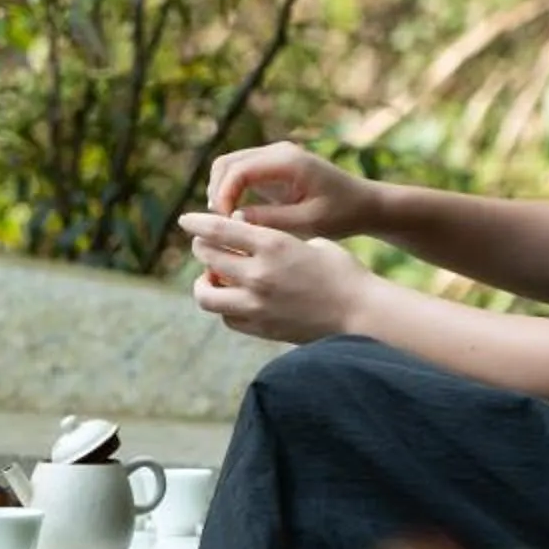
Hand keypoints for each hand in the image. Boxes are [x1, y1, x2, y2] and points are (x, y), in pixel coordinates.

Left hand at [181, 209, 374, 342]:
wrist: (362, 314)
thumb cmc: (344, 272)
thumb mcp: (312, 241)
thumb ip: (278, 241)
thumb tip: (252, 240)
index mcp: (273, 245)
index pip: (219, 228)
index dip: (197, 222)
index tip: (186, 219)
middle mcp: (259, 274)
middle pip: (208, 256)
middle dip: (202, 247)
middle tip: (204, 245)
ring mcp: (257, 305)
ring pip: (207, 294)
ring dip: (205, 283)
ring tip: (213, 278)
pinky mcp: (261, 328)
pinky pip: (227, 317)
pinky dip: (225, 306)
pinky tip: (234, 298)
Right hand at [205, 141, 375, 241]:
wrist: (364, 204)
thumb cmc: (342, 214)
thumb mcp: (308, 223)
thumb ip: (270, 220)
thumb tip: (234, 218)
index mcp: (288, 161)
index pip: (238, 170)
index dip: (223, 196)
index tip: (225, 224)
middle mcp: (278, 152)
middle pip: (226, 163)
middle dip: (217, 192)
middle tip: (221, 225)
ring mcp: (274, 157)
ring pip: (229, 167)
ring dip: (221, 191)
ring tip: (227, 222)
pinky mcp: (273, 167)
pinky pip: (240, 173)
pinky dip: (231, 191)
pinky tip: (236, 217)